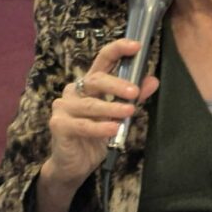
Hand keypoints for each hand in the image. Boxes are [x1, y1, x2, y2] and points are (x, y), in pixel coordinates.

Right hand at [44, 39, 158, 189]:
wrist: (73, 166)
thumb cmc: (94, 137)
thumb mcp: (117, 116)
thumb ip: (133, 99)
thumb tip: (152, 80)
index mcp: (88, 85)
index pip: (102, 60)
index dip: (118, 49)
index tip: (137, 46)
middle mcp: (74, 91)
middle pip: (95, 80)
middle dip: (116, 84)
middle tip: (134, 92)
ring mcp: (63, 107)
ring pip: (91, 104)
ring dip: (112, 108)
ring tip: (129, 111)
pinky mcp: (58, 125)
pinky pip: (82, 125)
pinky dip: (100, 127)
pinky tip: (114, 129)